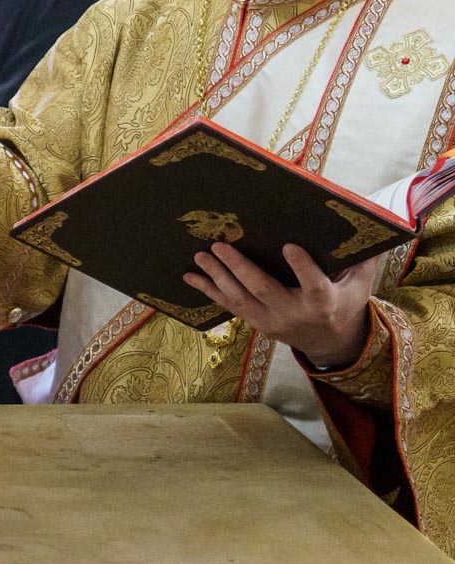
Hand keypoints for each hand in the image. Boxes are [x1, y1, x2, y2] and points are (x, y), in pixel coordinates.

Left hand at [184, 243, 381, 367]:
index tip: (290, 246)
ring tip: (200, 255)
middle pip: (263, 290)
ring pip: (240, 299)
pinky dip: (209, 291)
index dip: (302, 267)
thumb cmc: (345, 302)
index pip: (313, 284)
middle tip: (220, 245)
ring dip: (217, 276)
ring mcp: (271, 320)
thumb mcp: (360, 283)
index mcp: (323, 302)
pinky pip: (229, 307)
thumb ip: (362, 257)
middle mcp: (294, 313)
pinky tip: (191, 276)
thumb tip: (371, 221)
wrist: (331, 342)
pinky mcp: (256, 323)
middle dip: (239, 268)